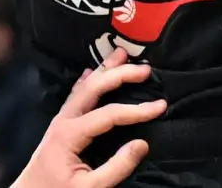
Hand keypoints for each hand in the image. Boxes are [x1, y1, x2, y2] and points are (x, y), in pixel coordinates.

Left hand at [13, 50, 165, 187]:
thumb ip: (116, 167)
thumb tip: (142, 143)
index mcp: (70, 133)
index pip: (110, 114)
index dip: (137, 109)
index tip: (161, 106)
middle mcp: (64, 119)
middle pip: (95, 88)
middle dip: (120, 75)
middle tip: (145, 69)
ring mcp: (60, 118)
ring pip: (85, 86)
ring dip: (105, 69)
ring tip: (123, 54)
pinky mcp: (60, 123)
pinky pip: (76, 94)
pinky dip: (88, 79)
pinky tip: (92, 71)